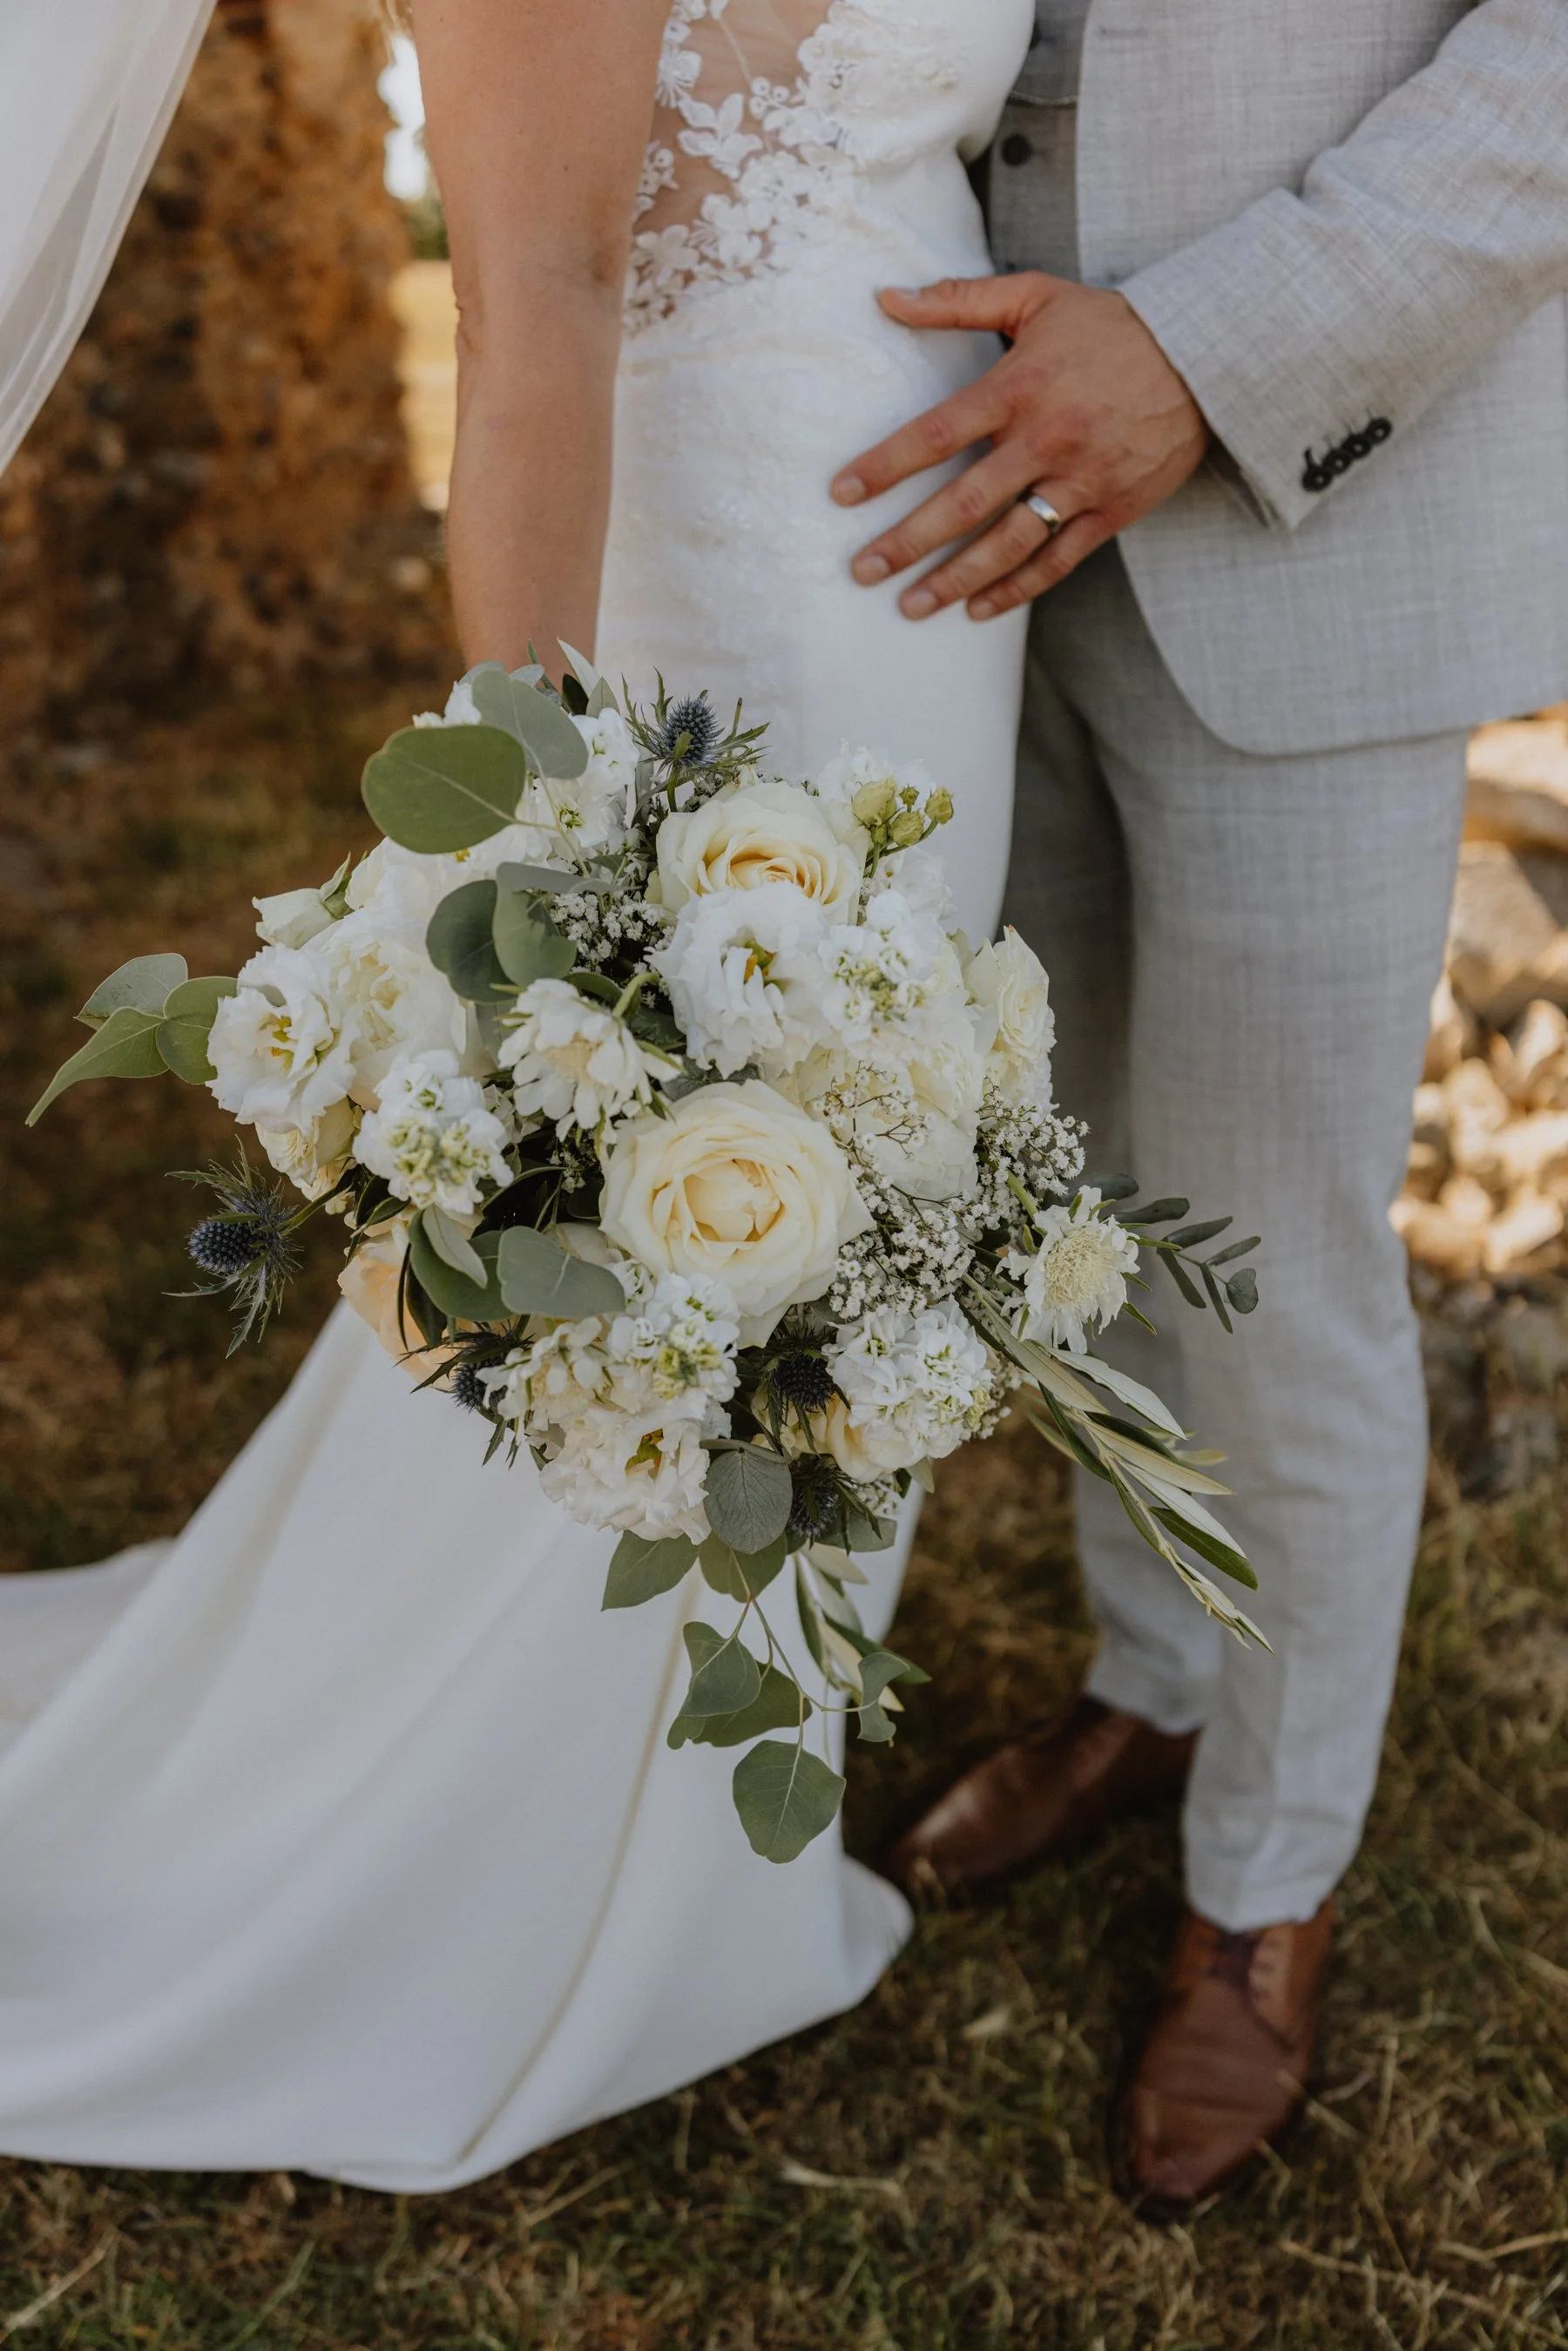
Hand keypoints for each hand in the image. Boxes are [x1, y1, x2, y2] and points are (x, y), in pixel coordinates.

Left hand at [831, 273, 1210, 619]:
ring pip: (1008, 544)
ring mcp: (1081, 480)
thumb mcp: (1037, 295)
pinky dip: (1017, 590)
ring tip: (911, 606)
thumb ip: (959, 300)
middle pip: (964, 503)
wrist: (1204, 352)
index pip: (936, 434)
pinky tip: (978, 610)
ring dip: (955, 580)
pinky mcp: (1112, 510)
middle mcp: (1047, 439)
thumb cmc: (1110, 325)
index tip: (843, 494)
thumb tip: (887, 298)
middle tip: (862, 571)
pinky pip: (1057, 561)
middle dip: (907, 541)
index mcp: (1019, 386)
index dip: (885, 467)